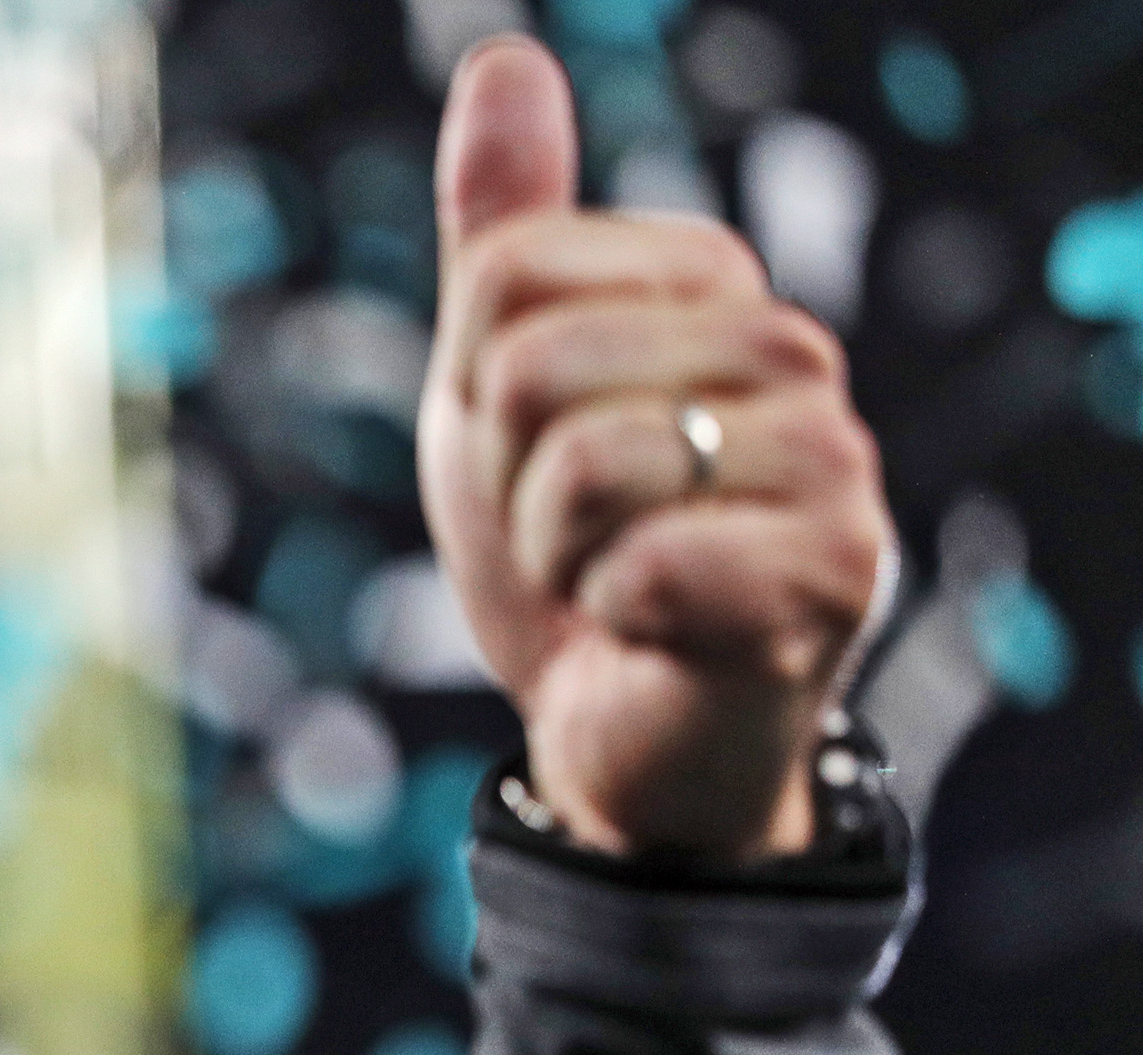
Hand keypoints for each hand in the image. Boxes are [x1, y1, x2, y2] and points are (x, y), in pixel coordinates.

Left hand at [417, 37, 890, 859]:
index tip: (529, 455)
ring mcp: (827, 458)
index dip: (475, 389)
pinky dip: (612, 616)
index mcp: (707, 287)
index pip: (505, 274)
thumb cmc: (571, 553)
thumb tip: (506, 61)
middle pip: (529, 366)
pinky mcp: (833, 573)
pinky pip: (644, 564)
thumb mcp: (495, 386)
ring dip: (557, 553)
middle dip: (509, 481)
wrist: (620, 732)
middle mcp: (787, 350)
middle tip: (573, 536)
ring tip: (611, 581)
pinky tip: (655, 629)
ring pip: (583, 463)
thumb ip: (506, 233)